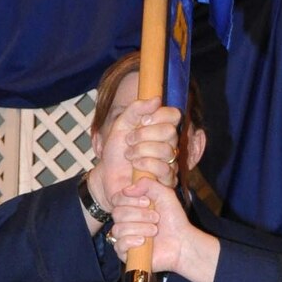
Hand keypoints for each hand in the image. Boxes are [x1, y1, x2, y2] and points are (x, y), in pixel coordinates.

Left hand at [84, 98, 180, 217]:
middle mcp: (169, 145)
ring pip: (167, 150)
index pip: (174, 115)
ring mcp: (170, 163)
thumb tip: (156, 99)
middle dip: (144, 135)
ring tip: (129, 155)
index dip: (159, 115)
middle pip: (170, 132)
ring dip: (142, 150)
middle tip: (129, 141)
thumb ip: (136, 109)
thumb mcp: (121, 125)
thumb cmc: (116, 153)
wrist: (108, 177)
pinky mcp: (167, 181)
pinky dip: (145, 164)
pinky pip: (164, 169)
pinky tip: (135, 166)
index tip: (142, 120)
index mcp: (161, 128)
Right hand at [110, 181, 220, 281]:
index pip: (117, 199)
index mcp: (131, 206)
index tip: (148, 202)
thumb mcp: (164, 194)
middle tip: (156, 217)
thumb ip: (147, 184)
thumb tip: (127, 189)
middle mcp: (126, 221)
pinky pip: (118, 245)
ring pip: (118, 229)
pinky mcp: (126, 253)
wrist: (182, 242)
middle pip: (117, 213)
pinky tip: (143, 241)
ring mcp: (124, 237)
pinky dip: (131, 241)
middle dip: (139, 214)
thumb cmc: (174, 219)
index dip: (130, 199)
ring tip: (154, 230)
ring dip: (139, 228)